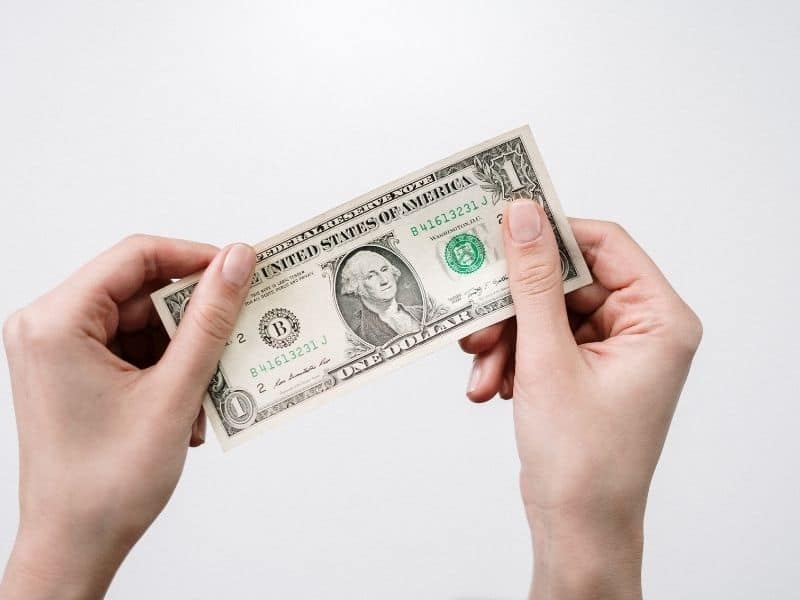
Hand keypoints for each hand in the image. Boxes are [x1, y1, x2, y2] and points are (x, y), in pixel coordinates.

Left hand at [1, 235, 255, 598]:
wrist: (73, 546)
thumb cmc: (106, 484)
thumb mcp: (174, 392)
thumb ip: (210, 319)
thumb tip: (237, 262)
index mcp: (56, 322)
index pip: (136, 257)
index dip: (196, 258)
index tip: (240, 271)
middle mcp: (48, 328)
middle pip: (140, 292)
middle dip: (192, 321)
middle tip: (234, 338)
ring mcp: (57, 351)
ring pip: (141, 323)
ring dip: (182, 354)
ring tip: (201, 397)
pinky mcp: (71, 371)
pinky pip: (131, 349)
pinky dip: (165, 371)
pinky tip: (183, 408)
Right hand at [459, 201, 701, 598]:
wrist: (577, 529)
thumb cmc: (582, 459)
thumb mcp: (547, 359)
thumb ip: (532, 282)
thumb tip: (522, 216)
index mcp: (658, 319)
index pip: (604, 244)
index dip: (550, 234)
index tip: (500, 229)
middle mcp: (641, 329)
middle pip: (566, 281)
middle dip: (514, 307)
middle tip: (476, 323)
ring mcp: (612, 351)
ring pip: (546, 313)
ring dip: (506, 339)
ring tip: (481, 370)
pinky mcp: (585, 370)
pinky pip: (542, 341)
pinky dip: (512, 358)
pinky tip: (491, 387)